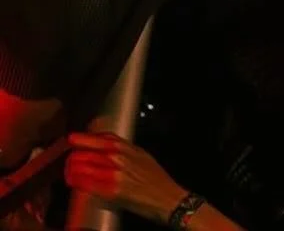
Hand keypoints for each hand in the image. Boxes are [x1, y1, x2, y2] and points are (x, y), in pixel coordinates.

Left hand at [64, 132, 185, 222]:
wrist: (166, 196)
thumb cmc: (154, 177)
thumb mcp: (141, 156)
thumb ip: (125, 151)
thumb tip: (107, 149)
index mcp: (129, 148)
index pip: (103, 138)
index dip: (86, 137)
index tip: (72, 138)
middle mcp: (121, 158)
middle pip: (92, 151)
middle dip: (76, 154)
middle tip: (67, 158)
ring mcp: (116, 174)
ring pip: (87, 166)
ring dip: (73, 168)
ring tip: (67, 170)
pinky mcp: (113, 191)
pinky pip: (90, 184)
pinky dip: (79, 181)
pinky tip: (73, 181)